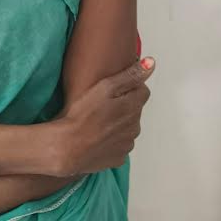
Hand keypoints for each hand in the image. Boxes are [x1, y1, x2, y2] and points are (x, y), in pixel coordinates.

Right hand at [52, 57, 154, 175]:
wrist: (69, 147)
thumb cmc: (83, 114)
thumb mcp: (105, 87)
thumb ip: (130, 75)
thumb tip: (151, 63)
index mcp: (133, 107)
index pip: (143, 92)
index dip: (130, 87)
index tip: (115, 88)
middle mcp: (135, 127)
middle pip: (135, 110)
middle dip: (124, 105)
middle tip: (103, 103)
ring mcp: (127, 144)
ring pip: (128, 127)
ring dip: (118, 122)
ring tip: (98, 119)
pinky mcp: (118, 157)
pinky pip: (120, 144)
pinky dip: (112, 139)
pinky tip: (98, 134)